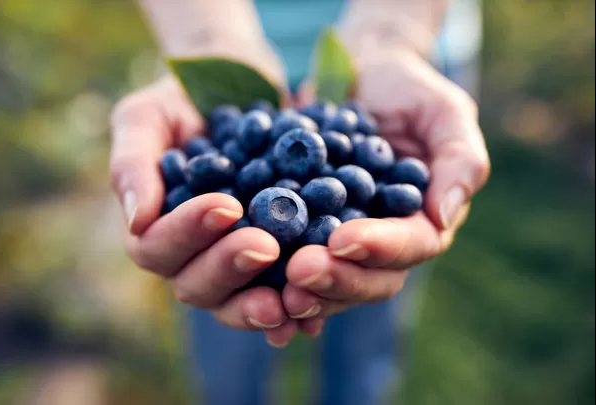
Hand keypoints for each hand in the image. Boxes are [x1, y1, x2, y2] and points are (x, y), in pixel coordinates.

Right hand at [109, 54, 297, 346]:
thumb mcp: (150, 116)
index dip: (188, 233)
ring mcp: (235, 263)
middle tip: (266, 246)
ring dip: (261, 303)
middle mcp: (193, 255)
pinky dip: (297, 306)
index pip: (157, 247)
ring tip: (293, 295)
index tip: (227, 206)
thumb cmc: (186, 102)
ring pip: (238, 301)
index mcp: (156, 227)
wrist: (246, 90)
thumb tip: (136, 220)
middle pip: (197, 285)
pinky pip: (282, 294)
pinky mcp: (278, 262)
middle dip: (229, 267)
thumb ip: (133, 162)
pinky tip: (316, 308)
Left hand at [285, 48, 490, 337]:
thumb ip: (459, 160)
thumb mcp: (444, 112)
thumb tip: (444, 216)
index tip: (342, 240)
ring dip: (304, 290)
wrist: (358, 76)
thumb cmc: (408, 89)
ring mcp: (344, 241)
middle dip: (336, 278)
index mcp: (423, 220)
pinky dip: (275, 279)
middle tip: (299, 271)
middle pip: (369, 277)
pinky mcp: (307, 232)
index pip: (411, 246)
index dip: (378, 248)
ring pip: (331, 281)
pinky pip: (293, 261)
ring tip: (274, 288)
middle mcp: (385, 241)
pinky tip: (254, 287)